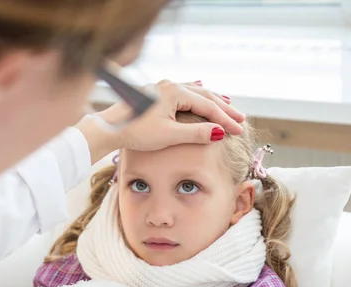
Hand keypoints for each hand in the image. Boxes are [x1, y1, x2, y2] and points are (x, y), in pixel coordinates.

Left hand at [99, 80, 244, 150]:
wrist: (109, 129)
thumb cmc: (136, 132)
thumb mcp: (169, 135)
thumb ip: (196, 133)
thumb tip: (219, 132)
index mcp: (175, 92)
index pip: (208, 106)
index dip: (225, 120)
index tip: (239, 130)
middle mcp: (170, 85)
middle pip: (205, 95)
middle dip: (224, 109)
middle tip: (241, 120)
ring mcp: (162, 88)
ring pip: (195, 92)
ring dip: (213, 101)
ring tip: (229, 106)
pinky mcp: (156, 94)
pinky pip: (184, 92)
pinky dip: (197, 96)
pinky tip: (202, 90)